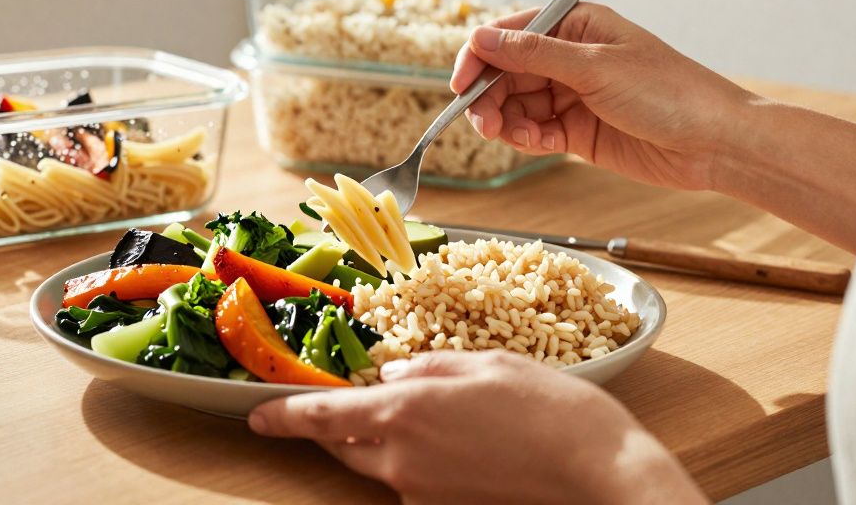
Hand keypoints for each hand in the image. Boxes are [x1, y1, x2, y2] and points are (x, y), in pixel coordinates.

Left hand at [248, 351, 705, 504]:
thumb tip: (392, 377)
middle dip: (336, 426)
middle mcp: (402, 461)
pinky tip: (462, 442)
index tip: (256, 416)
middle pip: (345, 446)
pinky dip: (421, 460)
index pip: (321, 418)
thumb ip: (426, 368)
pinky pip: (415, 482)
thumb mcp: (484, 364)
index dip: (284, 416)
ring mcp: (422, 494)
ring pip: (381, 465)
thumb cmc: (550, 409)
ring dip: (387, 440)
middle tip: (347, 402)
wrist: (599, 475)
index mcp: (403, 414)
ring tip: (434, 415)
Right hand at [450, 3, 751, 191]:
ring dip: (506, 122)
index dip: (479, 57)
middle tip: (483, 123)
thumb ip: (534, 54)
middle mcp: (570, 57)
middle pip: (507, 73)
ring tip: (512, 137)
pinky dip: (528, 139)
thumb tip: (481, 39)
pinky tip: (538, 144)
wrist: (714, 143)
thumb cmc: (669, 92)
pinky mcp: (577, 131)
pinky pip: (535, 131)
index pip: (510, 34)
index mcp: (576, 26)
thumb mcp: (595, 67)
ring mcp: (572, 95)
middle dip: (490, 97)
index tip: (459, 85)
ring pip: (517, 105)